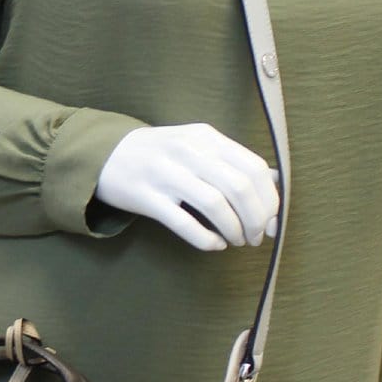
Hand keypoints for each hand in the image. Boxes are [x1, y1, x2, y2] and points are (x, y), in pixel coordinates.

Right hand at [96, 123, 280, 251]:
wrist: (105, 154)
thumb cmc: (163, 155)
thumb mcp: (198, 146)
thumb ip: (234, 163)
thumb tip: (276, 184)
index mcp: (206, 137)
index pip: (253, 167)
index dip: (269, 199)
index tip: (271, 220)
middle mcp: (188, 151)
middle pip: (238, 187)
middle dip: (255, 219)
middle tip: (255, 237)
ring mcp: (165, 174)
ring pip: (215, 204)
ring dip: (234, 229)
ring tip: (237, 241)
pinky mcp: (147, 198)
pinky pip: (184, 223)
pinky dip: (207, 239)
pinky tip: (215, 244)